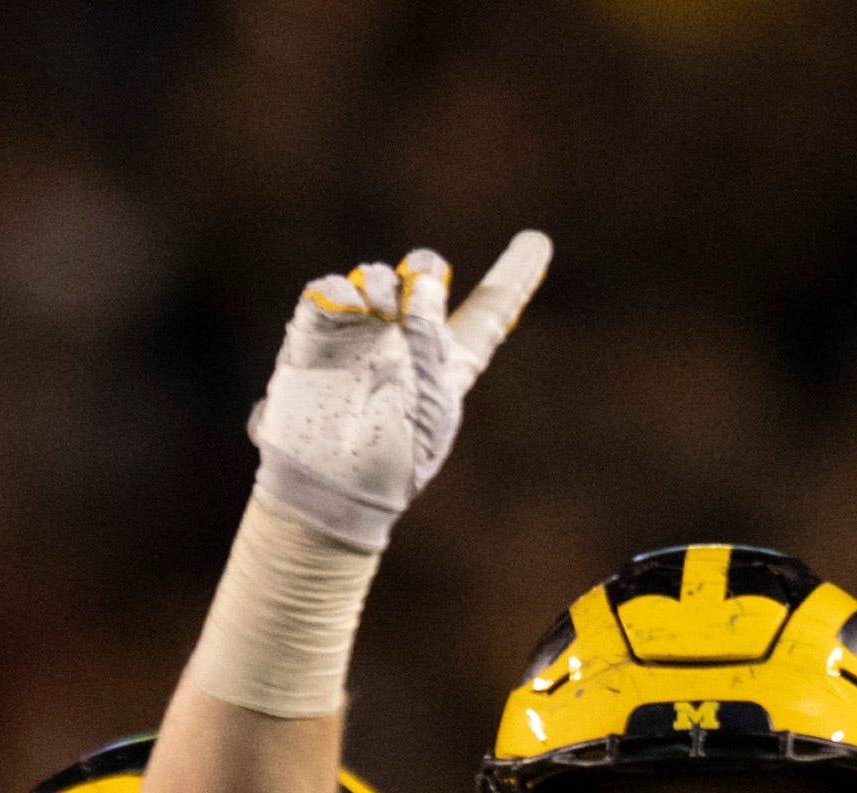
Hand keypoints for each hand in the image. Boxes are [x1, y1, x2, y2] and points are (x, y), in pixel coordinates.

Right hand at [248, 232, 552, 551]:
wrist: (335, 487)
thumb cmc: (394, 457)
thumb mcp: (431, 399)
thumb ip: (433, 335)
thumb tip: (423, 277)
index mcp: (448, 365)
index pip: (489, 312)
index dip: (514, 275)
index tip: (538, 241)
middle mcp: (407, 342)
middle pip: (425, 279)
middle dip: (424, 273)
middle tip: (416, 290)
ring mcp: (362, 335)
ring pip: (379, 278)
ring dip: (383, 284)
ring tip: (379, 308)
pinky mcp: (318, 337)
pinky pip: (328, 293)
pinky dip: (338, 291)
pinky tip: (348, 304)